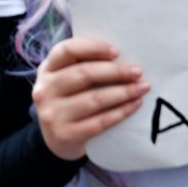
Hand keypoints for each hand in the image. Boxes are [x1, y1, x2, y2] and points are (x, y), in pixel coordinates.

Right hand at [32, 37, 149, 160]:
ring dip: (124, 92)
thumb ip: (87, 62)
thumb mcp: (70, 76)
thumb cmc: (73, 97)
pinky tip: (135, 104)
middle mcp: (44, 90)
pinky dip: (121, 111)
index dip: (93, 48)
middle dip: (116, 72)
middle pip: (84, 74)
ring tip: (143, 87)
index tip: (117, 51)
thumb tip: (125, 55)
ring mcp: (52, 114)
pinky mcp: (64, 135)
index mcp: (48, 68)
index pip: (67, 50)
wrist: (58, 138)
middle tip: (138, 72)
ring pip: (94, 99)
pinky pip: (99, 121)